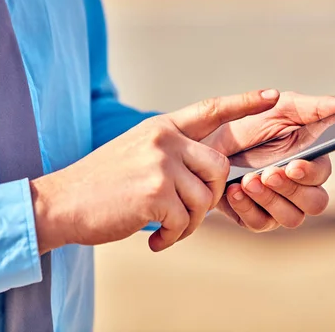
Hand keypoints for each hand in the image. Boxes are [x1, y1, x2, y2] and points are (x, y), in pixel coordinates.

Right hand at [31, 90, 278, 252]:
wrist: (60, 202)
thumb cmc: (103, 184)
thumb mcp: (139, 152)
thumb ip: (173, 152)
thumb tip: (211, 173)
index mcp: (163, 127)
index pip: (211, 109)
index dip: (244, 103)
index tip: (274, 95)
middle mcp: (165, 139)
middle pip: (220, 166)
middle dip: (213, 195)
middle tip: (188, 213)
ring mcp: (160, 163)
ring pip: (204, 199)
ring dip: (190, 223)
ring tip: (167, 229)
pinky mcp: (155, 192)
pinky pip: (186, 221)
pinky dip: (175, 237)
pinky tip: (155, 240)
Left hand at [203, 92, 334, 231]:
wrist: (211, 142)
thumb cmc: (251, 123)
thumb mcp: (281, 108)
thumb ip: (316, 106)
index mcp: (311, 161)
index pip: (323, 174)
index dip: (311, 173)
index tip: (294, 165)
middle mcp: (300, 188)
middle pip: (314, 203)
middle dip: (291, 189)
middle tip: (268, 173)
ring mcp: (280, 206)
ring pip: (291, 218)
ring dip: (270, 199)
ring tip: (247, 180)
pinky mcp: (256, 218)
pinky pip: (259, 223)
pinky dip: (246, 207)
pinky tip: (233, 190)